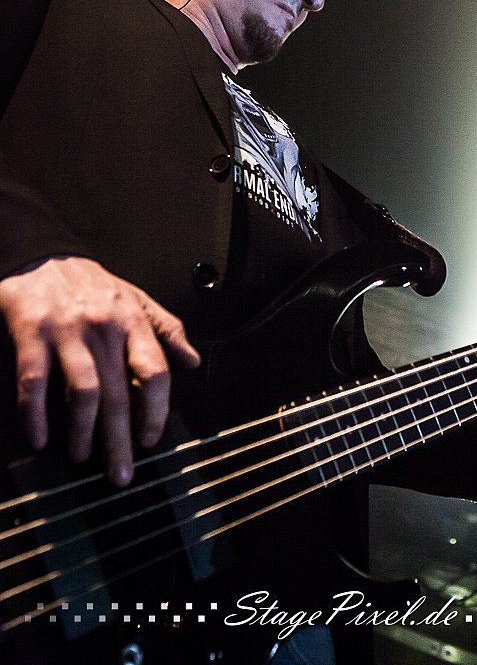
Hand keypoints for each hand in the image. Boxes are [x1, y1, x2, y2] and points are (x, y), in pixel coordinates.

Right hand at [0, 256, 200, 485]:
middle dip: (121, 439)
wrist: (41, 256)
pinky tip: (38, 438)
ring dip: (83, 432)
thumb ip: (166, 329)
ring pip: (82, 391)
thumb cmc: (90, 285)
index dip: (156, 410)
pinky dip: (35, 415)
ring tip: (82, 455)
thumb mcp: (136, 298)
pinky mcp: (31, 333)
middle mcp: (104, 327)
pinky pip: (34, 382)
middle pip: (120, 392)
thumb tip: (192, 361)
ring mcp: (67, 331)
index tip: (151, 438)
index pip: (156, 370)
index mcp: (133, 320)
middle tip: (121, 473)